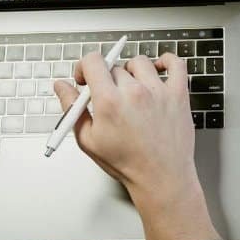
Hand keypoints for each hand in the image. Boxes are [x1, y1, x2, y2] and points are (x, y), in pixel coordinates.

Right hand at [54, 53, 217, 239]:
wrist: (161, 178)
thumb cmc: (126, 163)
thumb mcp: (88, 140)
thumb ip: (71, 108)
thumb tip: (61, 86)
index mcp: (109, 101)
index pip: (93, 61)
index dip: (84, 66)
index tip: (85, 77)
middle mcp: (134, 92)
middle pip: (114, 66)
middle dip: (107, 79)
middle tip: (108, 97)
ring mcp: (159, 91)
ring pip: (140, 63)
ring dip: (131, 72)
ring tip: (131, 89)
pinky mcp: (178, 94)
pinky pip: (175, 63)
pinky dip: (166, 61)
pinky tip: (158, 70)